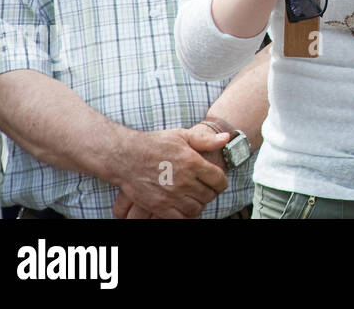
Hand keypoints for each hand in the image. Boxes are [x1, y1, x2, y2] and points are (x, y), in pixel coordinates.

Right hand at [113, 128, 229, 218]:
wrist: (125, 157)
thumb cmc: (155, 143)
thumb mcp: (182, 135)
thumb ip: (206, 139)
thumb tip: (227, 138)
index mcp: (192, 162)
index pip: (218, 180)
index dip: (221, 182)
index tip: (218, 182)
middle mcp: (184, 181)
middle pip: (209, 195)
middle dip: (210, 192)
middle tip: (206, 189)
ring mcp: (171, 195)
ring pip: (196, 208)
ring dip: (199, 204)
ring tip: (195, 197)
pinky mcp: (158, 206)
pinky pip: (180, 218)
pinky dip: (185, 215)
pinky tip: (183, 206)